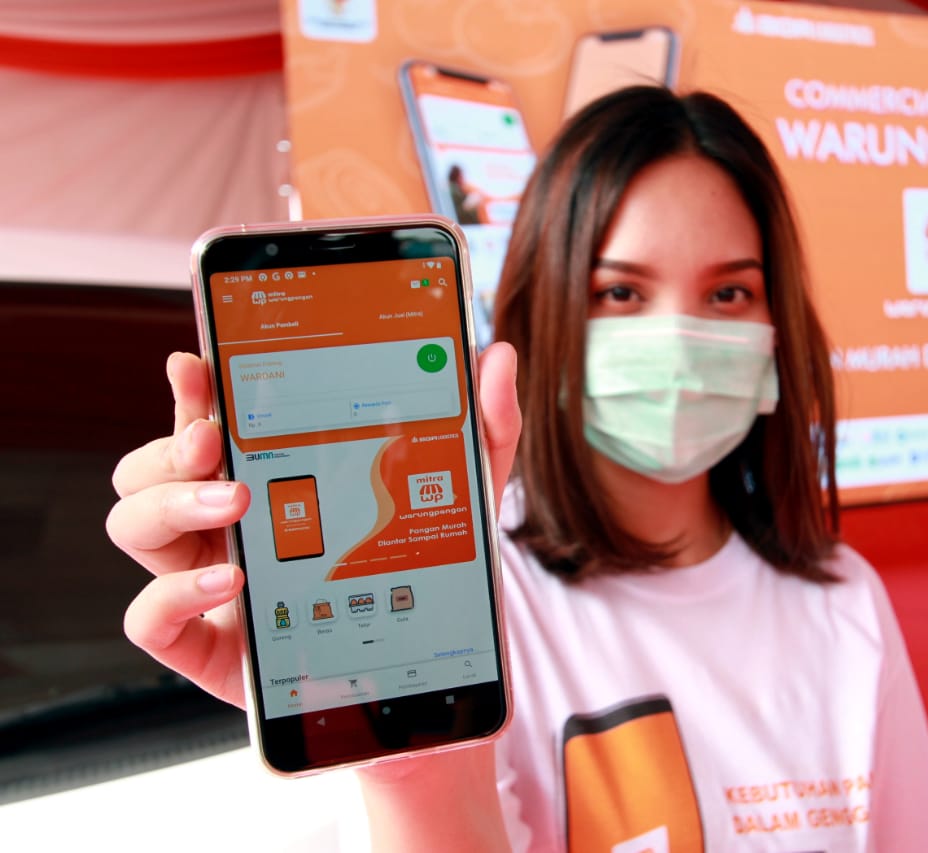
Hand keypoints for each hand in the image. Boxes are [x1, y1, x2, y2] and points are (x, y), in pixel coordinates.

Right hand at [106, 345, 521, 708]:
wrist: (426, 670)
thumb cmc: (425, 572)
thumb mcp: (465, 496)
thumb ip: (483, 426)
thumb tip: (496, 355)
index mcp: (268, 476)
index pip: (208, 419)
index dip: (193, 389)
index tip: (199, 363)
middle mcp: (225, 522)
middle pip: (149, 465)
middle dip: (170, 443)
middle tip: (215, 441)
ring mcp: (207, 580)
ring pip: (133, 524)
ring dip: (170, 502)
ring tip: (236, 501)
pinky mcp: (205, 645)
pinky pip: (147, 617)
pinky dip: (175, 592)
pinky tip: (230, 577)